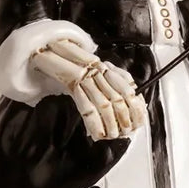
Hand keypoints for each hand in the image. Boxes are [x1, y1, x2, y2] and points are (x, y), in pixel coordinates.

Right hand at [30, 38, 146, 140]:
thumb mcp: (99, 73)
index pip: (129, 89)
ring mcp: (86, 77)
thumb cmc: (75, 68)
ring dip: (111, 123)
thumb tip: (134, 102)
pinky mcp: (73, 84)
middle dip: (125, 119)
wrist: (51, 52)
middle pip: (118, 98)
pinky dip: (94, 123)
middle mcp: (99, 71)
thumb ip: (117, 83)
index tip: (138, 122)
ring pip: (104, 103)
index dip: (136, 108)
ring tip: (113, 135)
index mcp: (108, 70)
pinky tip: (98, 134)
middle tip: (126, 131)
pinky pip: (86, 106)